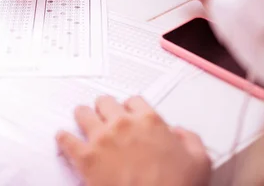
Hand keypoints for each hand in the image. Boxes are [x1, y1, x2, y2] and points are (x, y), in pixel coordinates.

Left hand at [57, 96, 210, 185]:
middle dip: (105, 109)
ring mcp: (102, 139)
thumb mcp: (199, 161)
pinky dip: (63, 138)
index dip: (130, 108)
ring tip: (82, 120)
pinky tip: (63, 138)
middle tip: (104, 116)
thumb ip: (190, 139)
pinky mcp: (85, 158)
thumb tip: (180, 133)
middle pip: (106, 102)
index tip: (129, 114)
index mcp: (150, 121)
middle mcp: (123, 124)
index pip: (134, 101)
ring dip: (83, 117)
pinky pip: (66, 139)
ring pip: (83, 113)